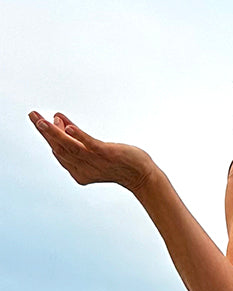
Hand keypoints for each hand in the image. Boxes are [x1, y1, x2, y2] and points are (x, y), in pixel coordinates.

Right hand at [28, 110, 154, 194]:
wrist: (142, 175)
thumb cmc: (119, 162)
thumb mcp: (94, 149)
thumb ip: (78, 136)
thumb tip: (60, 119)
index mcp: (78, 171)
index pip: (58, 152)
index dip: (49, 136)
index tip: (43, 121)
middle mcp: (84, 168)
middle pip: (59, 148)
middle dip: (44, 131)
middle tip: (32, 115)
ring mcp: (94, 161)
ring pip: (69, 146)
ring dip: (53, 132)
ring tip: (41, 120)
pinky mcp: (106, 155)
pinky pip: (88, 145)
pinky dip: (77, 136)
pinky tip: (67, 126)